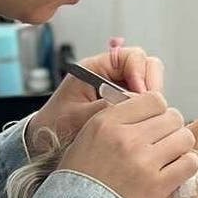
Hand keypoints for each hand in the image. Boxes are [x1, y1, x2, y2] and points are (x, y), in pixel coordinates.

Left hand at [27, 40, 165, 153]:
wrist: (45, 140)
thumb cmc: (56, 126)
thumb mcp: (78, 116)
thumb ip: (105, 106)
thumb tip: (132, 100)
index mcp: (94, 68)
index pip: (130, 57)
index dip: (140, 73)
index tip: (140, 94)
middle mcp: (109, 74)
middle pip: (145, 66)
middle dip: (151, 84)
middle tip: (151, 107)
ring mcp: (118, 88)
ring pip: (149, 83)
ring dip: (152, 99)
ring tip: (146, 118)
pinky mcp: (123, 103)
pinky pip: (144, 100)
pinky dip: (148, 110)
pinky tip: (143, 124)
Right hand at [57, 90, 197, 197]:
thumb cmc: (81, 177)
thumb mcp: (89, 135)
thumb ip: (118, 118)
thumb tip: (150, 109)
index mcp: (108, 122)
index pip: (154, 99)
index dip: (158, 111)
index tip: (154, 123)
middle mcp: (127, 138)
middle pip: (173, 117)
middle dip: (171, 128)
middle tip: (163, 142)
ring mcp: (144, 162)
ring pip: (185, 138)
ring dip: (181, 147)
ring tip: (169, 157)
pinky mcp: (157, 185)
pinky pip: (190, 163)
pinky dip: (186, 166)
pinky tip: (174, 172)